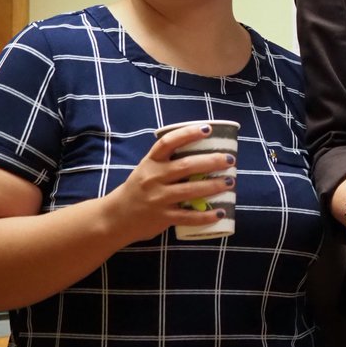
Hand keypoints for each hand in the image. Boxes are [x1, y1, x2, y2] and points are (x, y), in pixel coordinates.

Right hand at [103, 123, 236, 244]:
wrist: (115, 217)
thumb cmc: (138, 189)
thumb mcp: (147, 169)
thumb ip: (168, 161)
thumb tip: (203, 151)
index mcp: (151, 162)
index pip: (168, 143)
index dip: (188, 134)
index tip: (207, 129)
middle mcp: (154, 178)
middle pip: (186, 166)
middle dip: (211, 161)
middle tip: (229, 160)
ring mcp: (158, 198)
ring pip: (190, 191)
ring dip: (213, 186)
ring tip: (230, 182)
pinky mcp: (163, 217)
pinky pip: (188, 216)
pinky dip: (206, 216)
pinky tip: (220, 213)